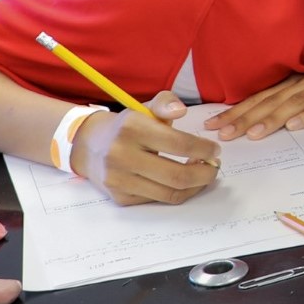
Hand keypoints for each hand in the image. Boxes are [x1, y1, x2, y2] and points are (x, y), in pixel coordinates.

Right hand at [71, 91, 219, 204]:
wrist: (88, 146)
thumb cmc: (126, 126)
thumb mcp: (144, 108)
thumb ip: (166, 103)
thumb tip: (181, 110)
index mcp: (132, 128)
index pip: (179, 144)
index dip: (204, 149)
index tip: (215, 150)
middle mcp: (122, 156)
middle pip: (178, 175)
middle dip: (205, 174)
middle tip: (215, 167)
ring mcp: (119, 180)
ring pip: (170, 193)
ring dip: (195, 187)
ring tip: (202, 174)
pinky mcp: (120, 197)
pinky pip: (158, 200)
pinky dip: (177, 193)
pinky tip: (183, 182)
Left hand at [203, 70, 303, 140]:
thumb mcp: (302, 99)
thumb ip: (282, 109)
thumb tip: (248, 128)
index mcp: (290, 80)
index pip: (258, 97)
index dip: (235, 111)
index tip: (213, 125)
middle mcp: (302, 79)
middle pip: (269, 100)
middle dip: (245, 118)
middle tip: (226, 134)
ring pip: (291, 102)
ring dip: (271, 119)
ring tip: (253, 134)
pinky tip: (293, 126)